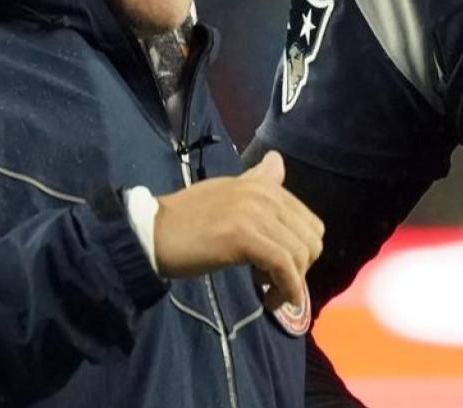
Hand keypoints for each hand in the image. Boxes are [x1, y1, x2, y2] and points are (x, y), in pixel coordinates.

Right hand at [150, 151, 324, 309]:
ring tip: (268, 295)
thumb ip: (256, 180)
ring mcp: (255, 214)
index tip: (281, 270)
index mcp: (263, 184)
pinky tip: (271, 302)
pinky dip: (286, 289)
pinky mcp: (245, 236)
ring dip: (291, 284)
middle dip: (300, 268)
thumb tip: (277, 161)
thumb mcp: (227, 192)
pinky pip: (283, 266)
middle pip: (311, 239)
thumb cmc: (186, 219)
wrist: (152, 232)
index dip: (300, 251)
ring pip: (300, 254)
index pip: (308, 222)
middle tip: (275, 285)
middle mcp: (265, 194)